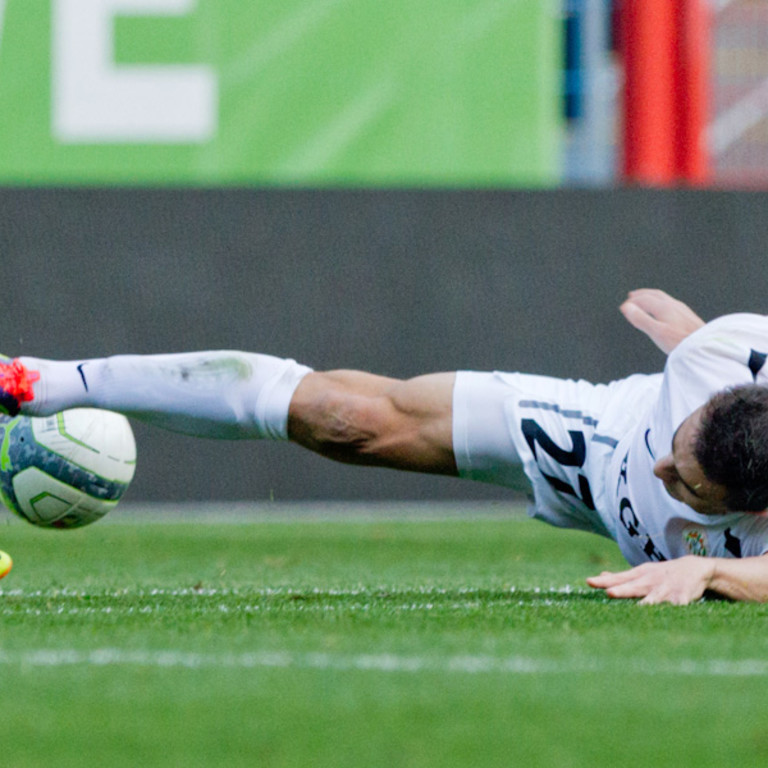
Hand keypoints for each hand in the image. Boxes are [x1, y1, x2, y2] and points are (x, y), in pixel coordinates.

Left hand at [586, 556, 715, 604]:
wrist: (695, 569)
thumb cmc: (662, 574)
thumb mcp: (642, 572)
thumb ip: (622, 577)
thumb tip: (602, 575)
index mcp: (639, 576)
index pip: (618, 578)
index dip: (604, 581)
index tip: (589, 581)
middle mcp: (650, 582)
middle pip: (633, 586)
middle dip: (622, 590)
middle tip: (609, 592)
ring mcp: (666, 590)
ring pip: (655, 598)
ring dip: (648, 602)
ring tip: (640, 608)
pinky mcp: (683, 598)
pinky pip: (678, 606)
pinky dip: (674, 609)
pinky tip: (671, 613)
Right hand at [620, 289, 704, 353]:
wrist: (705, 346)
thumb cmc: (680, 342)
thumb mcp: (656, 332)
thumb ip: (641, 319)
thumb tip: (627, 307)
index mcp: (664, 307)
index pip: (644, 299)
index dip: (632, 303)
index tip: (623, 308)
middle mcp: (674, 305)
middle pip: (655, 294)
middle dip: (641, 294)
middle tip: (631, 296)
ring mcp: (682, 309)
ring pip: (664, 298)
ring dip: (651, 297)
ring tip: (645, 300)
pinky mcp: (688, 316)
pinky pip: (671, 303)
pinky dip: (660, 302)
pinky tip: (663, 311)